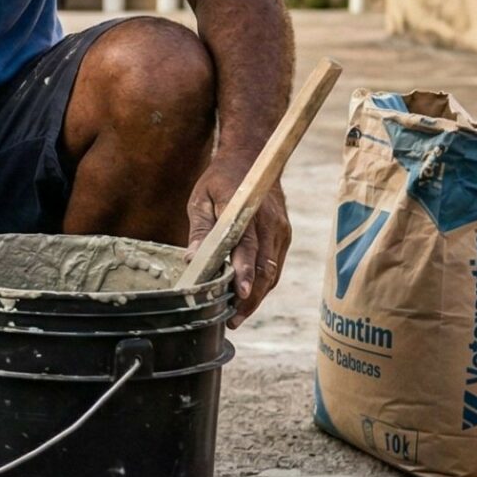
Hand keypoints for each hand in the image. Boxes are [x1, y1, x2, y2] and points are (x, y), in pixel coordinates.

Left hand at [186, 158, 290, 328]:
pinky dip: (263, 284)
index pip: (248, 246)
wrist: (253, 156)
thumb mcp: (201, 199)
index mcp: (246, 210)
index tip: (240, 294)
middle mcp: (269, 222)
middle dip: (250, 297)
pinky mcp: (284, 235)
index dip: (245, 272)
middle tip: (232, 320)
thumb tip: (191, 260)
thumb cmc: (220, 179)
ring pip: (272, 271)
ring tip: (237, 317)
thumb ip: (200, 230)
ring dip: (257, 296)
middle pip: (264, 267)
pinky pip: (275, 266)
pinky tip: (248, 299)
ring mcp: (281, 229)